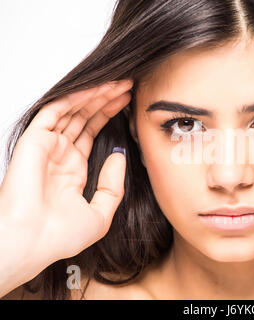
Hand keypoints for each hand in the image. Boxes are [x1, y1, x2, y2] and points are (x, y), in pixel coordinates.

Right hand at [0, 79, 132, 294]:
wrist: (34, 243)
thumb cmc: (59, 236)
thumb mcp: (100, 214)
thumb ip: (112, 187)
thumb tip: (118, 157)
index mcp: (72, 171)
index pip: (92, 133)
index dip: (109, 116)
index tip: (128, 103)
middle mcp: (60, 155)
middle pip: (85, 118)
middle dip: (106, 100)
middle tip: (127, 85)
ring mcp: (47, 146)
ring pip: (73, 111)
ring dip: (95, 95)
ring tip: (118, 84)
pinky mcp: (35, 140)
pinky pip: (56, 111)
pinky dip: (75, 98)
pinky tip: (96, 90)